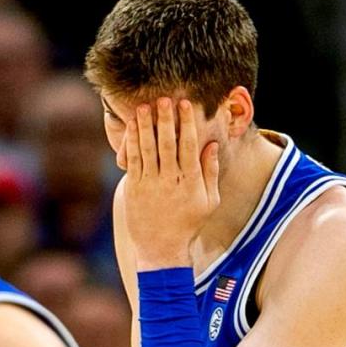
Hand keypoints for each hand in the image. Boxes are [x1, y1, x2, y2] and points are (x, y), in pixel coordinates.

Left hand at [123, 97, 219, 269]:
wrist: (161, 248)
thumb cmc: (188, 224)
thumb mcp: (209, 201)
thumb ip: (210, 172)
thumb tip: (211, 145)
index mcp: (191, 181)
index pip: (189, 146)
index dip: (187, 124)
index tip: (186, 104)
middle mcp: (170, 180)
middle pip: (167, 143)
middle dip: (165, 120)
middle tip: (164, 98)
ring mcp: (150, 184)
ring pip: (148, 149)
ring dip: (146, 126)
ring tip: (145, 106)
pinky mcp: (134, 188)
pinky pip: (133, 160)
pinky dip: (133, 142)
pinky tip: (133, 127)